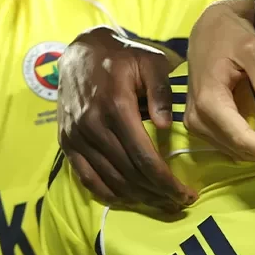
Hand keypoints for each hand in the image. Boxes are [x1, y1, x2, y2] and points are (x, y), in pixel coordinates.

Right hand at [58, 27, 192, 210]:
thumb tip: (167, 124)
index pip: (144, 158)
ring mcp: (76, 136)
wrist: (81, 51)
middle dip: (157, 194)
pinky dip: (109, 194)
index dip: (167, 182)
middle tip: (180, 202)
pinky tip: (130, 199)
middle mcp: (92, 126)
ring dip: (137, 199)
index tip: (187, 194)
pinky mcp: (66, 142)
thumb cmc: (123, 56)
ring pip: (109, 181)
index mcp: (116, 107)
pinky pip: (86, 178)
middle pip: (129, 175)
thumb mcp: (150, 61)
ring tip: (161, 203)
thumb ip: (161, 91)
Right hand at [184, 0, 254, 169]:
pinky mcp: (202, 122)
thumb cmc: (231, 33)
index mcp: (209, 99)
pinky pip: (230, 142)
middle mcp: (198, 117)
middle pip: (240, 148)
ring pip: (236, 150)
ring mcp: (197, 122)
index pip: (241, 137)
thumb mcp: (253, 49)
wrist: (208, 27)